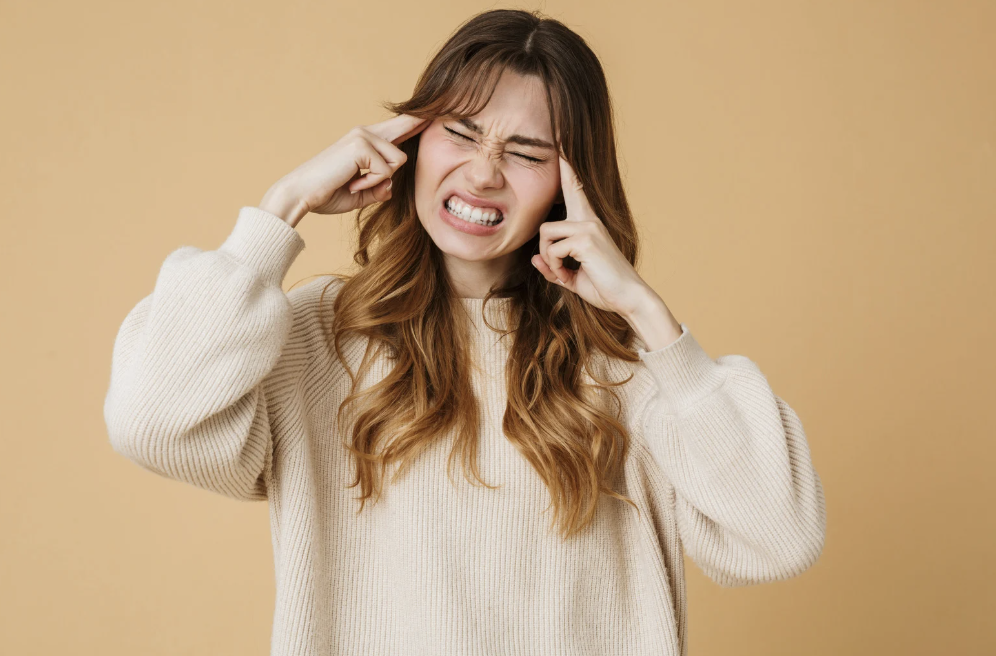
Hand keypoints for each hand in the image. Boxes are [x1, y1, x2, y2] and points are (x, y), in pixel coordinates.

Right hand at [263, 114, 428, 222]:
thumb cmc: (326, 194)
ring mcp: (362, 135)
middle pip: (406, 131)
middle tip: (400, 147)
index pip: (399, 126)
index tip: (437, 107)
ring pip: (398, 161)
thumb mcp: (361, 193)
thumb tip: (391, 186)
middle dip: (416, 131)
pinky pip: (386, 171)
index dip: (418, 119)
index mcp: (365, 140)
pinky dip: (371, 184)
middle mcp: (365, 132)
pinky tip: (352, 183)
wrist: (301, 195)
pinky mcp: (360, 145)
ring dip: (380, 180)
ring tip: (355, 183)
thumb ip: (380, 188)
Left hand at [531, 152, 652, 316]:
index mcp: (588, 224)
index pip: (575, 190)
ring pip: (546, 236)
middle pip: (545, 226)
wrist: (629, 299)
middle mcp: (589, 220)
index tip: (561, 148)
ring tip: (567, 273)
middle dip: (546, 253)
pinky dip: (556, 268)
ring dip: (551, 261)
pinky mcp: (586, 238)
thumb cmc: (605, 288)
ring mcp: (588, 227)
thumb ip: (553, 266)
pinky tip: (570, 276)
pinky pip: (553, 250)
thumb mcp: (572, 277)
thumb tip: (534, 258)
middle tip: (560, 271)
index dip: (567, 170)